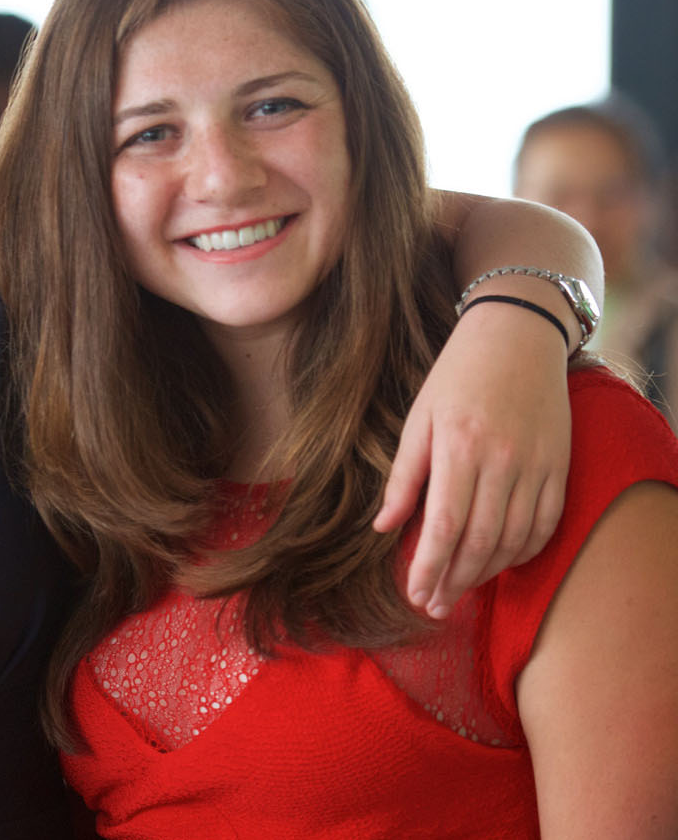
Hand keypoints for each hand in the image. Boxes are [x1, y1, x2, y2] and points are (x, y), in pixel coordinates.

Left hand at [373, 300, 570, 616]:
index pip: (445, 525)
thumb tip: (384, 528)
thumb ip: (404, 476)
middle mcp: (502, 461)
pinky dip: (522, 552)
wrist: (518, 336)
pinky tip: (499, 564)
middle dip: (455, 581)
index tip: (415, 594)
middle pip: (480, 542)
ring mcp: (536, 465)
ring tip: (459, 590)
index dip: (430, 567)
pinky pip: (545, 524)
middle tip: (434, 606)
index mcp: (458, 446)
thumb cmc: (457, 375)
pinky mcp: (559, 467)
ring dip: (486, 573)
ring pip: (514, 539)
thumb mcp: (418, 417)